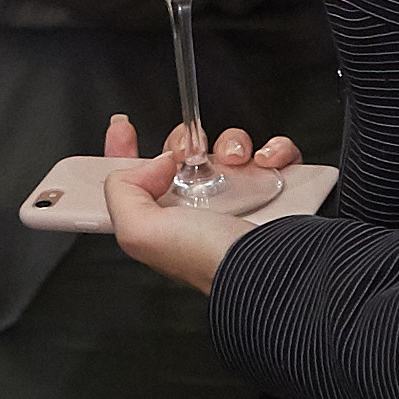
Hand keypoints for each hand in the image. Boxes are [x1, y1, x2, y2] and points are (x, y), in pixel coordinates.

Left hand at [101, 117, 301, 290]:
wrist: (269, 270)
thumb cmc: (208, 259)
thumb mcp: (139, 233)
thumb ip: (121, 192)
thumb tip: (154, 163)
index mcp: (165, 219)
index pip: (134, 179)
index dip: (123, 151)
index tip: (123, 128)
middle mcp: (200, 207)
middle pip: (182, 153)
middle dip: (183, 141)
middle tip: (189, 153)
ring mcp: (241, 197)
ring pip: (230, 147)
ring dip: (233, 142)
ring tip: (235, 160)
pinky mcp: (277, 190)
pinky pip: (277, 154)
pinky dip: (276, 150)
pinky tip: (266, 161)